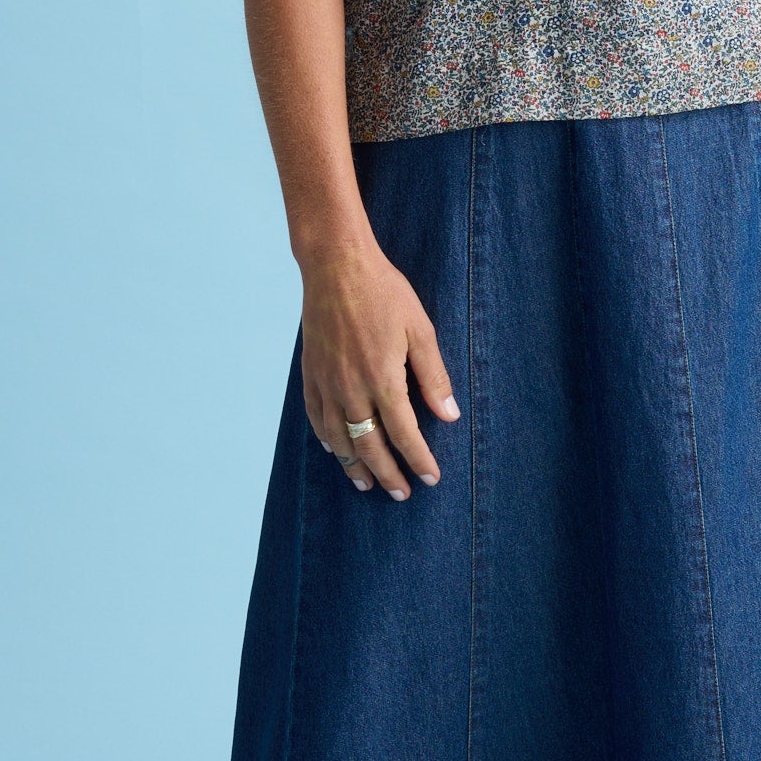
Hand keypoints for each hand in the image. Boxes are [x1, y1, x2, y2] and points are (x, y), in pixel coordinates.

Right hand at [300, 238, 457, 500]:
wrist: (336, 267)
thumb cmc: (384, 293)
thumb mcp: (420, 330)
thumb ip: (433, 376)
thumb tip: (449, 415)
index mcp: (383, 378)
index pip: (404, 433)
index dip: (419, 459)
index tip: (431, 477)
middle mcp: (351, 388)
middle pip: (370, 445)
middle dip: (388, 473)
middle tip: (402, 493)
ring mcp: (327, 383)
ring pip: (340, 439)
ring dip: (355, 465)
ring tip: (367, 484)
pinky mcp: (310, 374)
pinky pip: (316, 417)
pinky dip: (327, 438)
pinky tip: (336, 449)